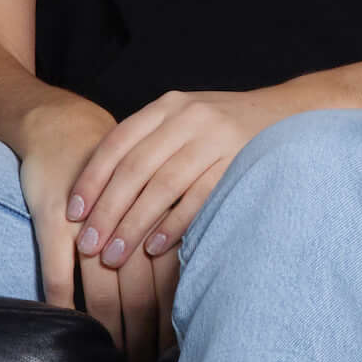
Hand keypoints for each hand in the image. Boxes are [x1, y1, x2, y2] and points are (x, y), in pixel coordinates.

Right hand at [10, 96, 172, 361]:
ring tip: (114, 358)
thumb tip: (199, 286)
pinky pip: (59, 272)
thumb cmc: (116, 173)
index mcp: (157, 216)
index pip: (170, 282)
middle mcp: (128, 221)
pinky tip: (70, 329)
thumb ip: (168, 235)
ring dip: (109, 329)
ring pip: (104, 290)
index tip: (170, 352)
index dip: (170, 320)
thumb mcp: (151, 196)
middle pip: (140, 293)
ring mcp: (89, 223)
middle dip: (142, 335)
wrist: (64, 129)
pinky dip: (65, 304)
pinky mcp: (55, 220)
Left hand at [68, 86, 293, 294]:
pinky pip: (199, 198)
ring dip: (134, 224)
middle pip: (136, 169)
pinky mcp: (239, 161)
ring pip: (163, 186)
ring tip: (114, 255)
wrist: (288, 114)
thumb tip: (98, 193)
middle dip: (108, 211)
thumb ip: (148, 144)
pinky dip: (174, 224)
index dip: (91, 180)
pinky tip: (154, 248)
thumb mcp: (183, 121)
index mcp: (168, 106)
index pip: (118, 143)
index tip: (73, 215)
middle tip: (89, 246)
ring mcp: (216, 138)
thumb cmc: (223, 128)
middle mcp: (189, 116)